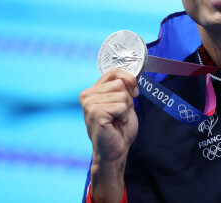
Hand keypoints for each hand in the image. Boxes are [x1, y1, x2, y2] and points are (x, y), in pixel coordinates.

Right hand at [79, 68, 138, 201]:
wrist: (116, 149)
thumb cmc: (120, 127)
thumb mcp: (124, 101)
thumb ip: (124, 85)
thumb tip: (130, 74)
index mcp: (93, 89)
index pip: (115, 72)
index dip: (129, 81)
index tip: (133, 94)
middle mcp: (87, 94)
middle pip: (120, 83)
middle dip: (127, 99)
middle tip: (120, 114)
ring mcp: (89, 103)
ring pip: (122, 94)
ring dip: (125, 109)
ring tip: (117, 119)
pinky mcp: (95, 112)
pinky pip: (121, 106)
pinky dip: (124, 116)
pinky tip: (115, 124)